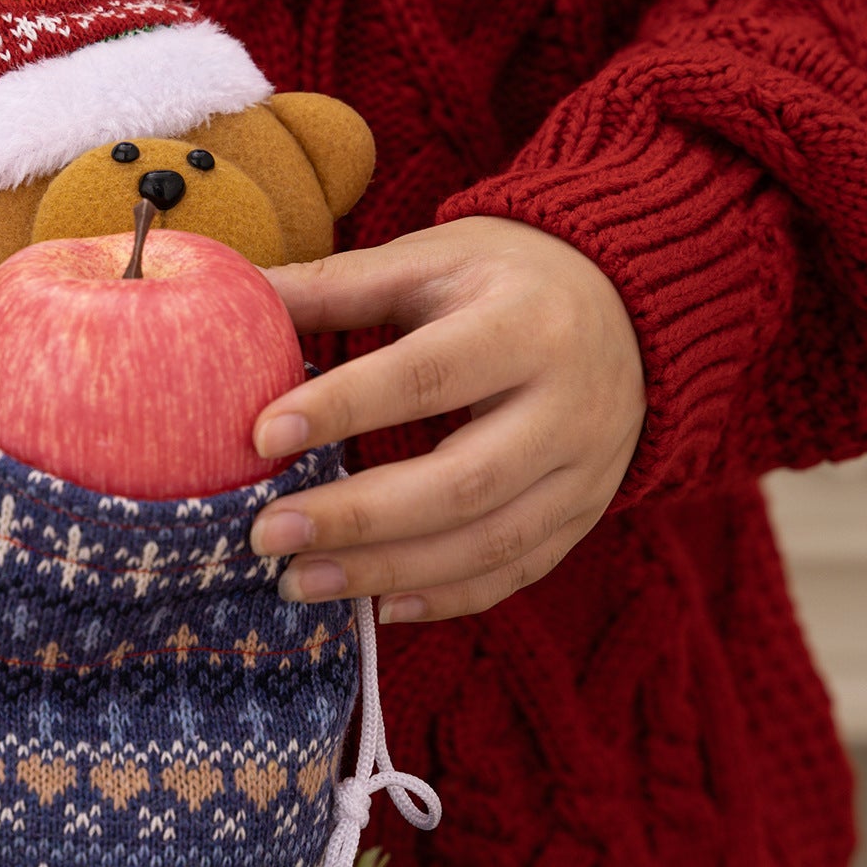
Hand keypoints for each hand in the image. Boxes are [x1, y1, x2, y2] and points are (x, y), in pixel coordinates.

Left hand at [248, 217, 645, 621]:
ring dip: (386, 571)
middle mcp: (569, 406)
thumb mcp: (429, 261)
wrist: (632, 303)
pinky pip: (515, 570)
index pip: (428, 375)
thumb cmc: (503, 278)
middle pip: (461, 481)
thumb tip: (234, 292)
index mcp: (527, 325)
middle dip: (357, 517)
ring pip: (488, 542)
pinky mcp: (585, 513)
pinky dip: (445, 597)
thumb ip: (336, 286)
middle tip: (266, 535)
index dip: (344, 407)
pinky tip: (376, 606)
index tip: (261, 435)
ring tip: (296, 583)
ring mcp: (587, 470)